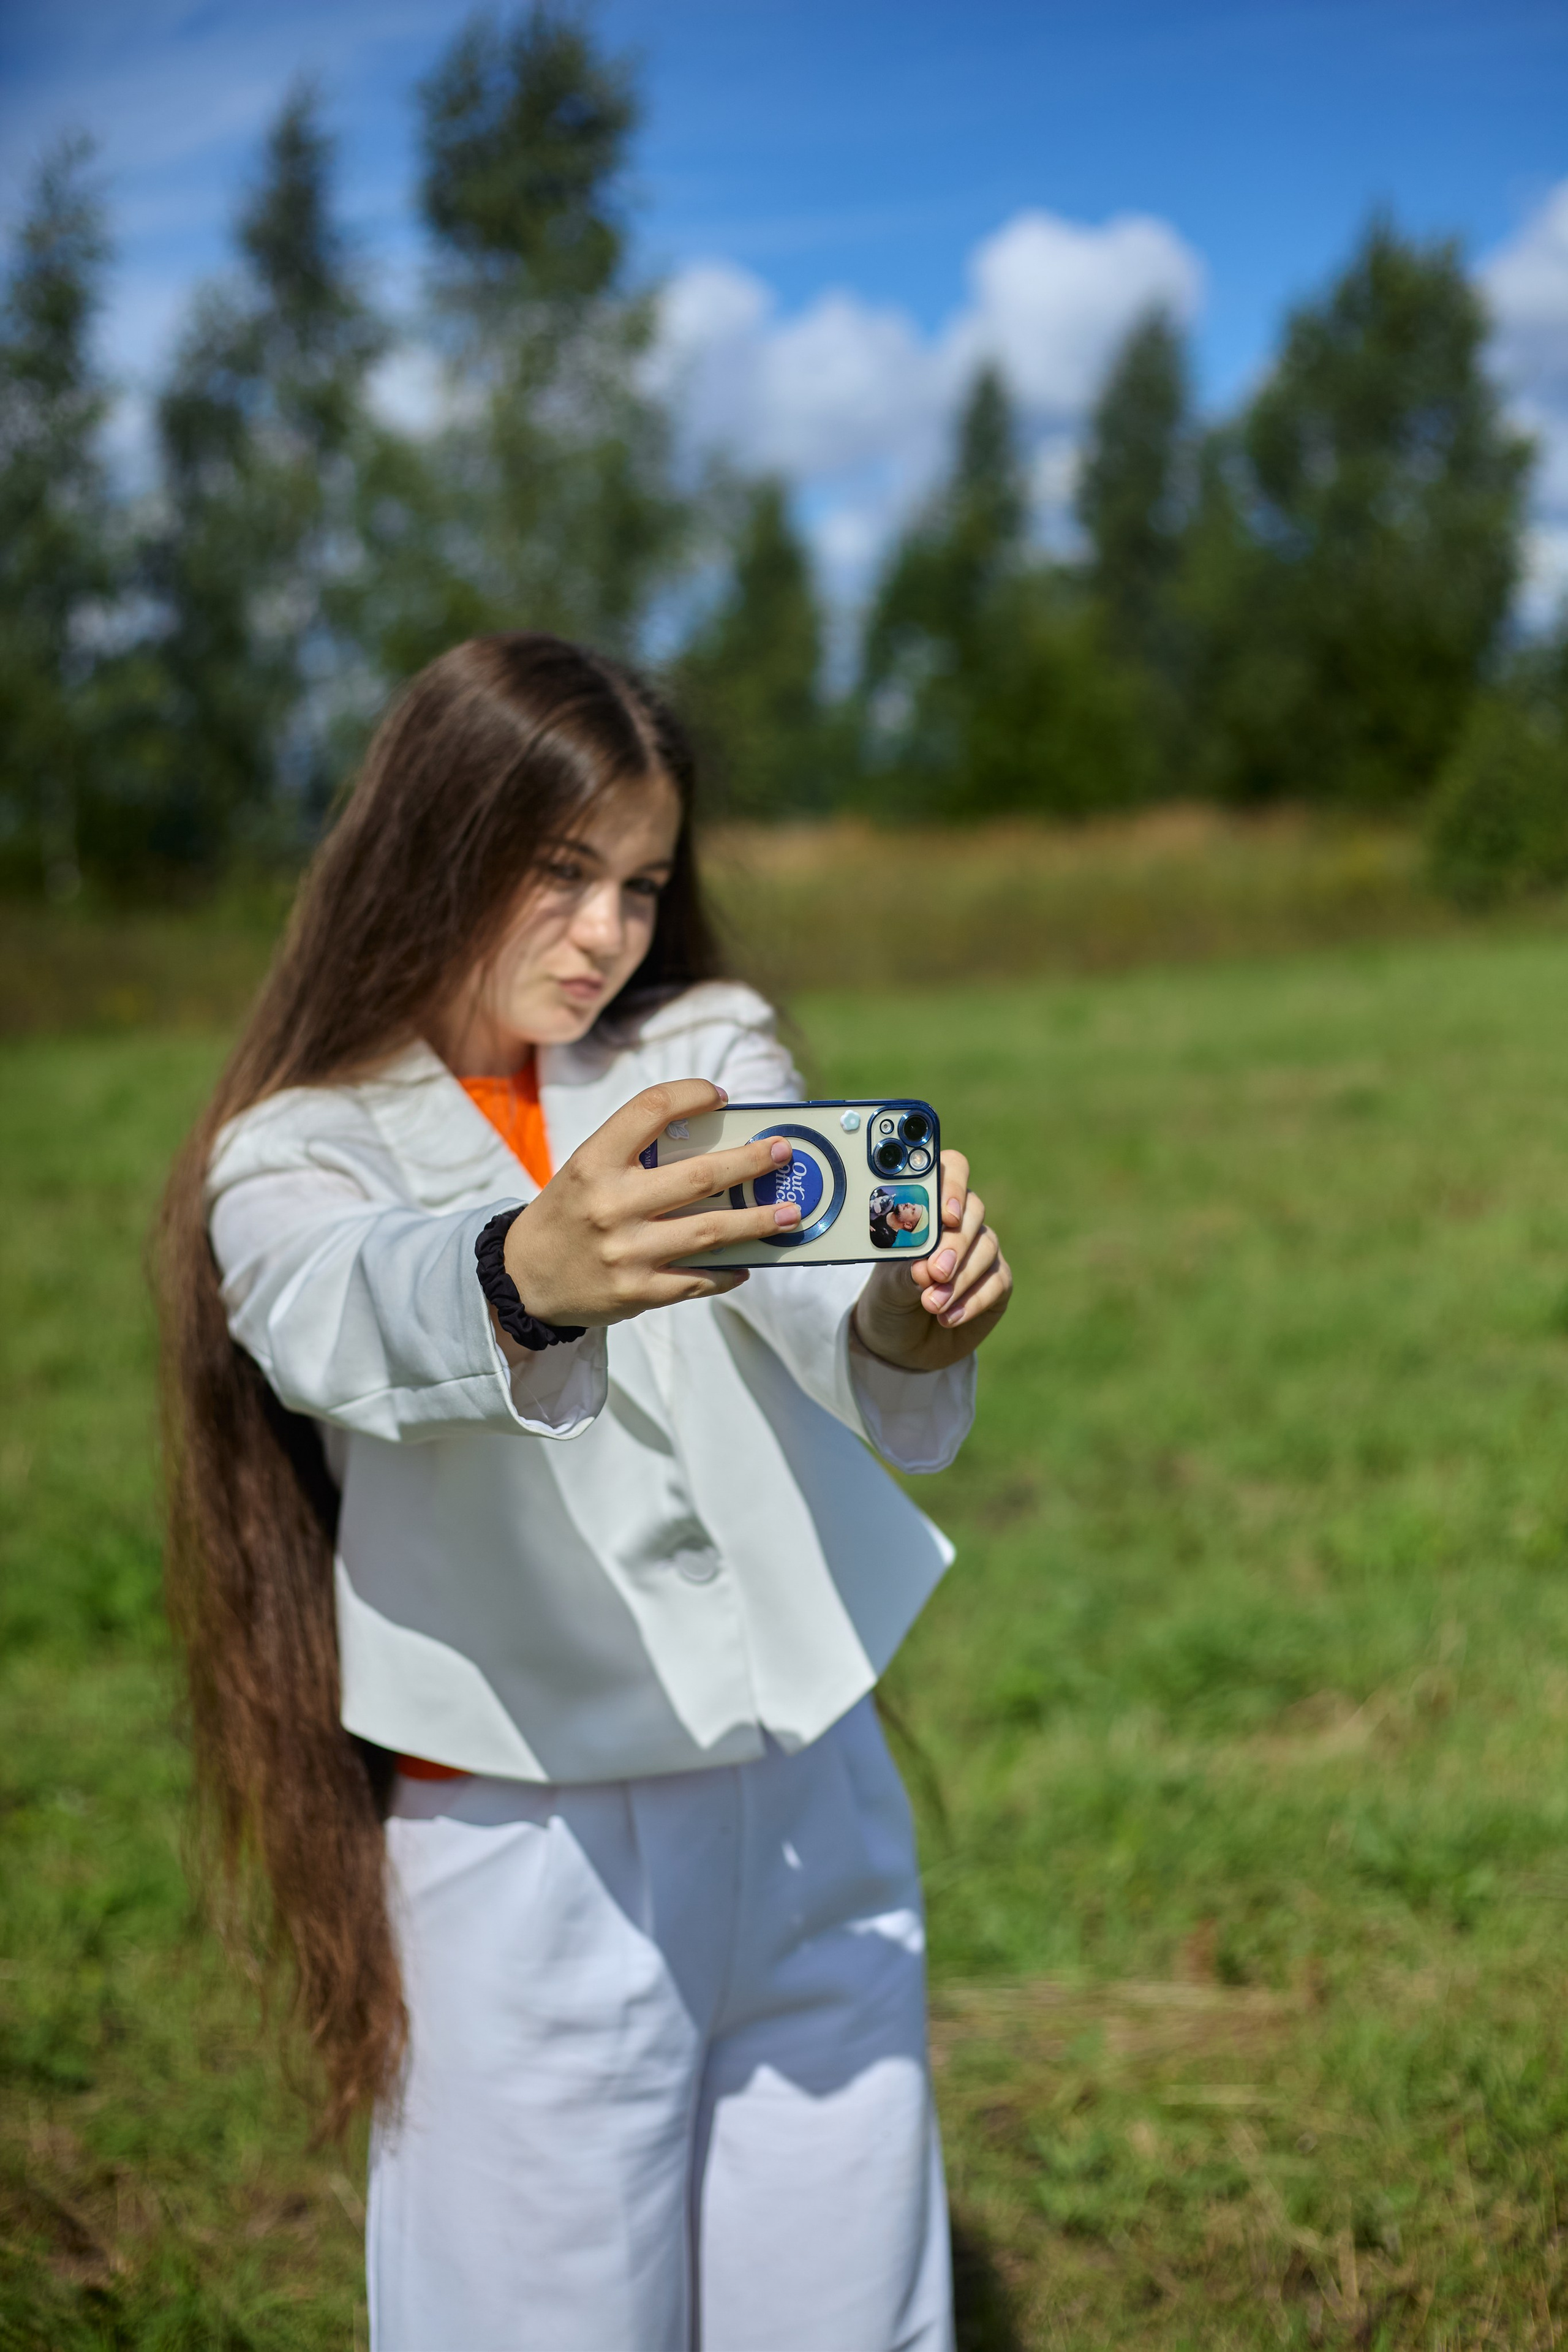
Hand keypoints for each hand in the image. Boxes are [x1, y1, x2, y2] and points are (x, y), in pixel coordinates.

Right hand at [499, 1081, 802, 1331]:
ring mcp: (627, 1252)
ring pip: (711, 1231)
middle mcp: (611, 1204)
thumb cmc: (567, 1215)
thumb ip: (635, 1156)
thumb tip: (714, 1145)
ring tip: (791, 1214)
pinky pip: (698, 1279)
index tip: (721, 1096)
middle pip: (700, 1175)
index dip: (692, 1095)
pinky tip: (749, 1261)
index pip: (650, 1109)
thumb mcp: (585, 1171)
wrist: (523, 1279)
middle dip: (751, 1161)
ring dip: (758, 1221)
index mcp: (594, 1162)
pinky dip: (729, 1271)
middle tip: (783, 1153)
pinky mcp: (637, 1291)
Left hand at [851, 1148, 1011, 1373]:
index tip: (945, 1214)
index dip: (952, 1185)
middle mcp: (959, 1222)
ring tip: (932, 1305)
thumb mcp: (886, 1285)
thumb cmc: (889, 1300)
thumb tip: (924, 1267)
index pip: (950, 1171)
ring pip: (986, 1247)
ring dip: (960, 1278)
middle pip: (973, 1210)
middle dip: (954, 1243)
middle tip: (935, 1272)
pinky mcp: (997, 1282)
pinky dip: (973, 1300)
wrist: (900, 1343)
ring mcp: (981, 1250)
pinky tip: (949, 1317)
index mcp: (928, 1207)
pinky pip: (997, 1281)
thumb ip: (904, 1271)